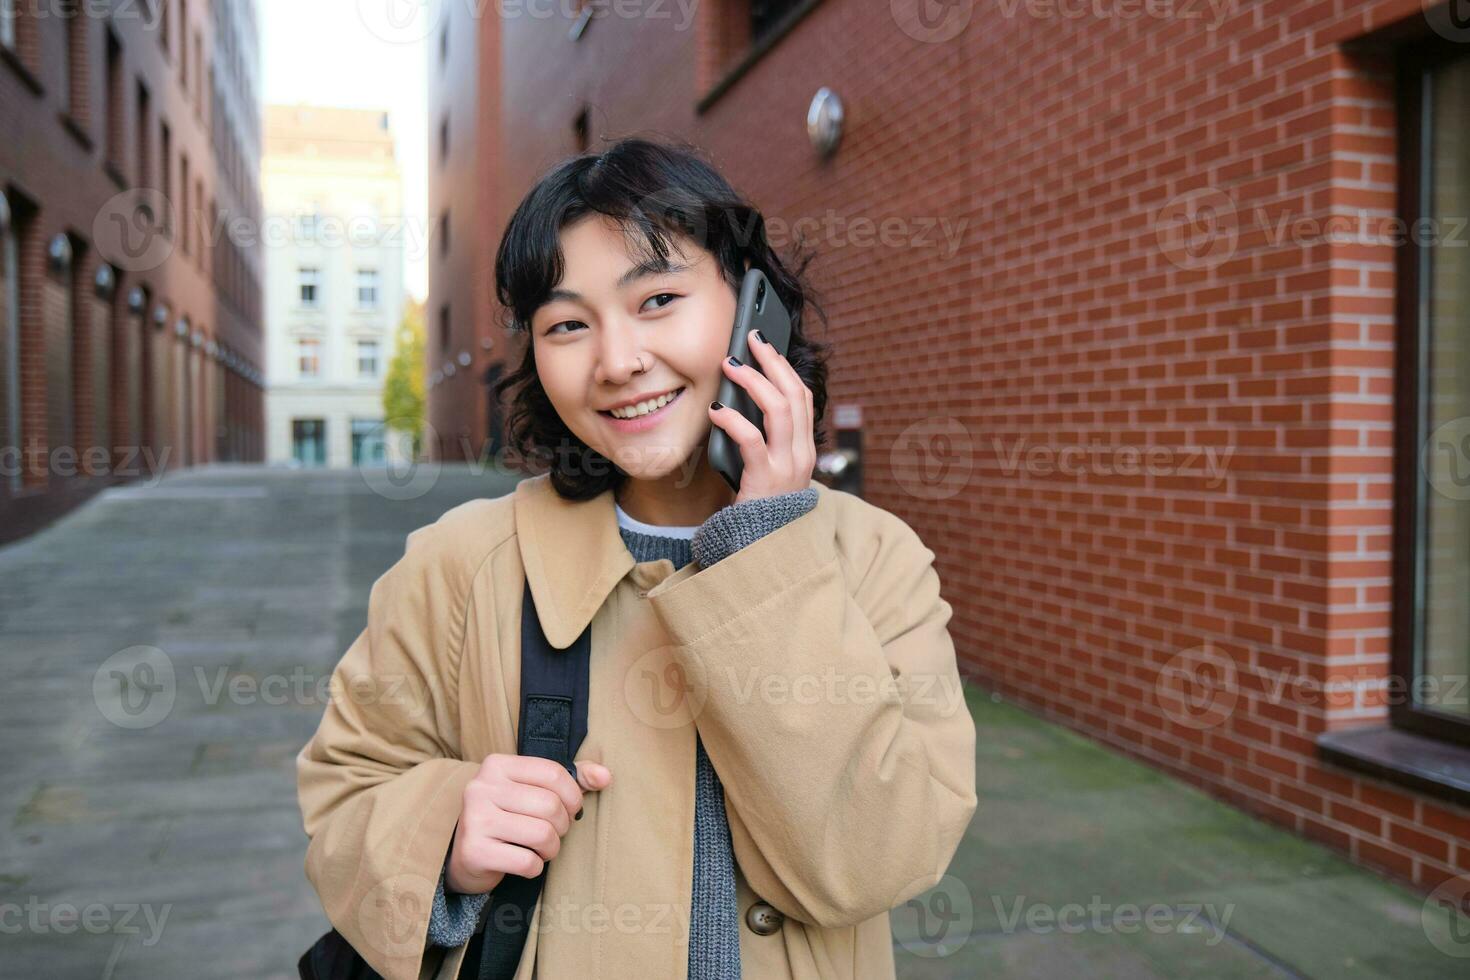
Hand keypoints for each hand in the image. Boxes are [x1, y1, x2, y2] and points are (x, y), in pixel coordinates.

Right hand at [445, 753, 611, 894]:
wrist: (465, 854)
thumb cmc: (508, 816)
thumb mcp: (534, 789)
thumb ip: (572, 778)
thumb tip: (606, 776)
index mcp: (497, 765)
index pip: (553, 773)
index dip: (573, 795)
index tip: (571, 809)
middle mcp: (481, 787)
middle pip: (550, 805)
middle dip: (562, 825)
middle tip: (555, 832)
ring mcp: (474, 820)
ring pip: (541, 834)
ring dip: (551, 848)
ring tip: (542, 848)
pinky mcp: (474, 851)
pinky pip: (527, 861)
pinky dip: (535, 866)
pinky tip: (525, 862)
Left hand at [708, 330, 816, 503]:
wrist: (761, 549)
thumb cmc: (758, 507)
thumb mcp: (767, 469)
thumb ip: (763, 440)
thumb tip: (735, 402)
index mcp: (804, 449)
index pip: (803, 397)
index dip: (785, 368)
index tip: (767, 347)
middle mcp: (802, 454)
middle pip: (795, 394)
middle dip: (772, 361)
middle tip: (751, 340)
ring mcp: (787, 466)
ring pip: (780, 409)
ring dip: (753, 381)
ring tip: (730, 366)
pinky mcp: (765, 479)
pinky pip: (752, 440)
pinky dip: (734, 420)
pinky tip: (716, 411)